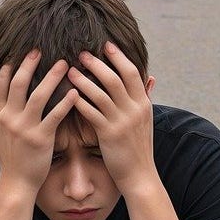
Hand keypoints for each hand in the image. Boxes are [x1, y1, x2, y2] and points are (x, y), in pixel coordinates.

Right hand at [0, 49, 78, 192]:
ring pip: (38, 95)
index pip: (1, 85)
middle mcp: (9, 119)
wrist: (16, 182)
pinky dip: (65, 102)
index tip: (19, 53)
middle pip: (18, 84)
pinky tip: (75, 92)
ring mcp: (24, 128)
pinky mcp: (40, 139)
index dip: (9, 67)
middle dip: (29, 65)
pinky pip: (55, 116)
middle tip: (40, 50)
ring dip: (52, 77)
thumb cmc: (10, 157)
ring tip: (64, 64)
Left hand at [67, 41, 156, 191]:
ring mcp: (122, 122)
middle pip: (115, 79)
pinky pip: (91, 114)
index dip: (119, 57)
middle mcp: (134, 110)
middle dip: (97, 64)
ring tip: (69, 71)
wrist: (140, 175)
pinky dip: (79, 102)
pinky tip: (68, 95)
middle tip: (82, 53)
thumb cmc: (139, 146)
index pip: (132, 72)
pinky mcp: (108, 135)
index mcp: (143, 103)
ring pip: (100, 94)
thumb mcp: (146, 120)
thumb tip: (151, 77)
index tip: (105, 44)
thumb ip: (146, 97)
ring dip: (83, 81)